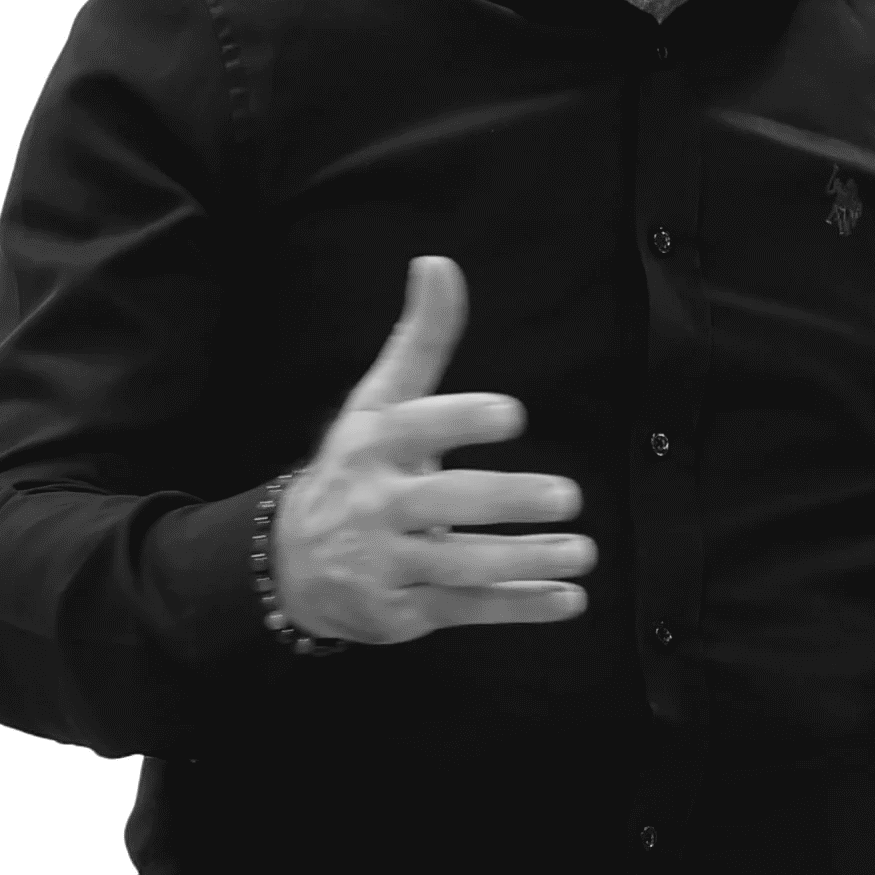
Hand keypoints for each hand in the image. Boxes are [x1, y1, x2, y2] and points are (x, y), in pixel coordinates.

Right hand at [271, 255, 597, 641]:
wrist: (290, 561)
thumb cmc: (356, 467)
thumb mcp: (379, 402)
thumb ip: (420, 339)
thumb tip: (439, 263)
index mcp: (373, 445)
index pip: (415, 428)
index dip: (461, 420)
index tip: (513, 414)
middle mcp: (375, 504)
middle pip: (444, 501)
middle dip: (507, 501)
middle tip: (570, 496)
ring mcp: (386, 563)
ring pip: (461, 565)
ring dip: (525, 560)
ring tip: (583, 551)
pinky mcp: (401, 612)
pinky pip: (466, 609)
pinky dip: (520, 606)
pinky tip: (570, 598)